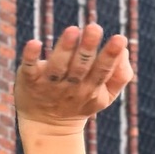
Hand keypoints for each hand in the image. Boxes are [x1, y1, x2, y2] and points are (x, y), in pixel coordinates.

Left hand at [15, 23, 133, 131]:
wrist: (48, 126)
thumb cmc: (79, 102)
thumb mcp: (104, 96)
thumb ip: (119, 76)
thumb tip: (125, 50)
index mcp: (92, 89)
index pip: (103, 71)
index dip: (112, 56)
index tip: (121, 39)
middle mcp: (72, 87)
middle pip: (82, 66)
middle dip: (88, 47)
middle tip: (95, 27)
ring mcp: (50, 84)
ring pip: (58, 66)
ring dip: (65, 48)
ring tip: (73, 29)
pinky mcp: (29, 80)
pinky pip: (29, 67)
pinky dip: (31, 56)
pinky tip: (35, 43)